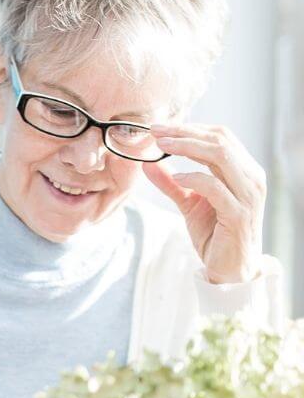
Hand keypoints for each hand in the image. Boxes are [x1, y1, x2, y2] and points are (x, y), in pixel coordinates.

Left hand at [145, 123, 264, 283]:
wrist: (231, 269)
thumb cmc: (214, 233)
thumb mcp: (189, 203)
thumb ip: (171, 183)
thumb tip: (147, 163)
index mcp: (243, 170)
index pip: (220, 136)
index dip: (189, 128)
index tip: (160, 128)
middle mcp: (251, 178)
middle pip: (220, 140)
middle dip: (185, 132)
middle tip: (155, 131)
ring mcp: (248, 195)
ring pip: (221, 157)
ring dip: (188, 147)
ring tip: (161, 146)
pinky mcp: (238, 214)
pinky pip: (216, 187)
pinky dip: (194, 178)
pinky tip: (175, 176)